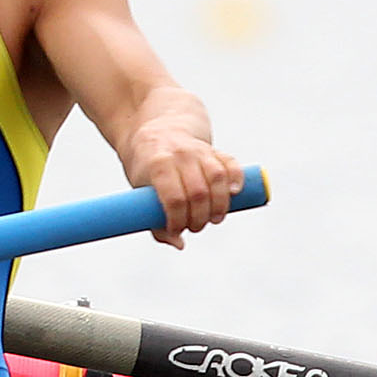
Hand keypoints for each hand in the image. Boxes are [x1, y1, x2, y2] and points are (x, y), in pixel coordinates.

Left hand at [126, 127, 240, 244]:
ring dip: (220, 205)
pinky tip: (234, 193)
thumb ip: (153, 220)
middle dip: (199, 217)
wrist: (157, 132)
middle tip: (195, 227)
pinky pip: (231, 164)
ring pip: (217, 178)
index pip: (174, 198)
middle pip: (198, 192)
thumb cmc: (147, 169)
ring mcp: (199, 150)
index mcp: (157, 163)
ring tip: (214, 219)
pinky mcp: (215, 150)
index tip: (177, 230)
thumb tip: (179, 244)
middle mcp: (180, 155)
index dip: (178, 220)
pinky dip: (236, 179)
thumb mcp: (140, 190)